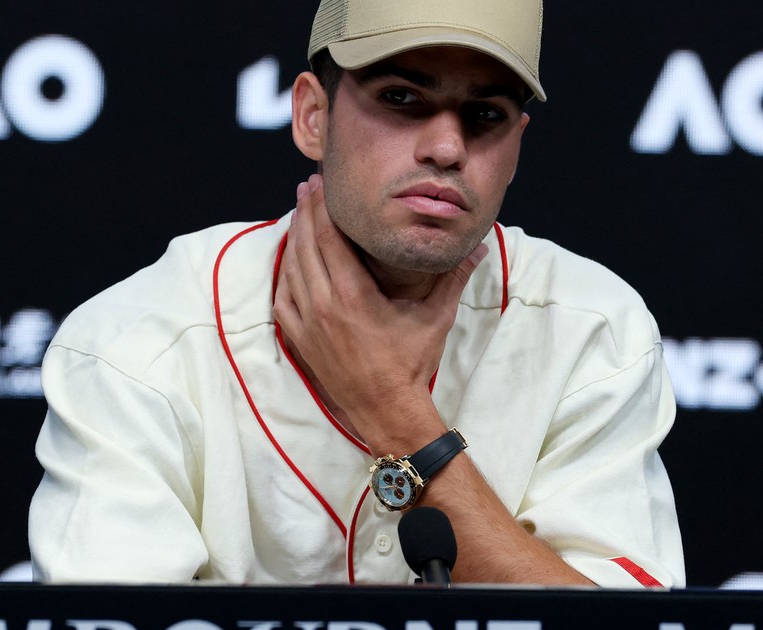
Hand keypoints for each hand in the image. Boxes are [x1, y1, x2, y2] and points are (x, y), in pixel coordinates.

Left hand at [273, 174, 487, 442]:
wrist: (386, 410)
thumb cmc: (411, 364)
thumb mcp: (436, 318)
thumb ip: (453, 278)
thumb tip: (479, 248)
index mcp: (351, 295)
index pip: (329, 238)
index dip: (322, 207)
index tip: (321, 183)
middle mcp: (322, 306)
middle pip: (304, 246)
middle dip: (304, 212)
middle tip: (307, 186)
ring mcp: (306, 323)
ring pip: (290, 268)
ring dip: (293, 237)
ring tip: (299, 213)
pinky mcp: (299, 338)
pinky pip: (283, 295)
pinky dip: (286, 271)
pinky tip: (291, 257)